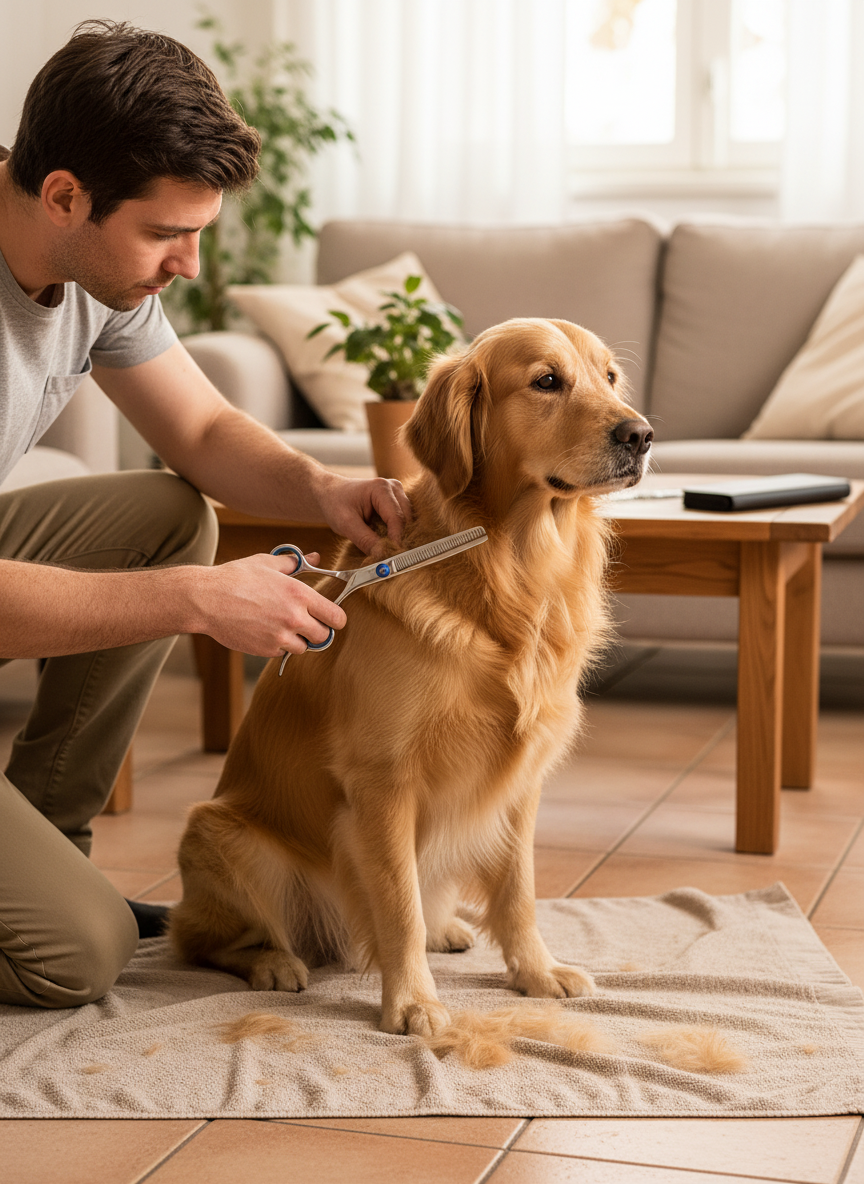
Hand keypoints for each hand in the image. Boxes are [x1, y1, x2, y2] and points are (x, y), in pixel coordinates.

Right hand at [192, 552, 346, 655]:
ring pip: (303, 647)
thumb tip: (315, 558)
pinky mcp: (265, 650)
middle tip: (305, 623)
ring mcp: (280, 637)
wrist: (206, 599)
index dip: (336, 619)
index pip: (336, 617)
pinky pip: (281, 652)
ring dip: (297, 640)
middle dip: (317, 631)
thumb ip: (295, 563)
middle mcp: (294, 618)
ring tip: (280, 625)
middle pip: (324, 637)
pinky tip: (264, 630)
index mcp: (300, 595)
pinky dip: (277, 645)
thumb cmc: (235, 578)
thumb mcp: (267, 563)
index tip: (330, 618)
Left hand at [315, 473, 411, 554]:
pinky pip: (403, 522)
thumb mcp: (346, 524)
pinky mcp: (397, 503)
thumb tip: (383, 556)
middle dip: (399, 539)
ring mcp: (397, 494)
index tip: (391, 559)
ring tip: (385, 549)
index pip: (396, 518)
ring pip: (407, 522)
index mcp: (381, 488)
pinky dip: (396, 534)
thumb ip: (365, 540)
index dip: (396, 540)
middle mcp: (394, 488)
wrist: (331, 494)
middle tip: (388, 557)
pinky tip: (385, 542)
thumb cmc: (336, 504)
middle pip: (406, 520)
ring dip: (398, 537)